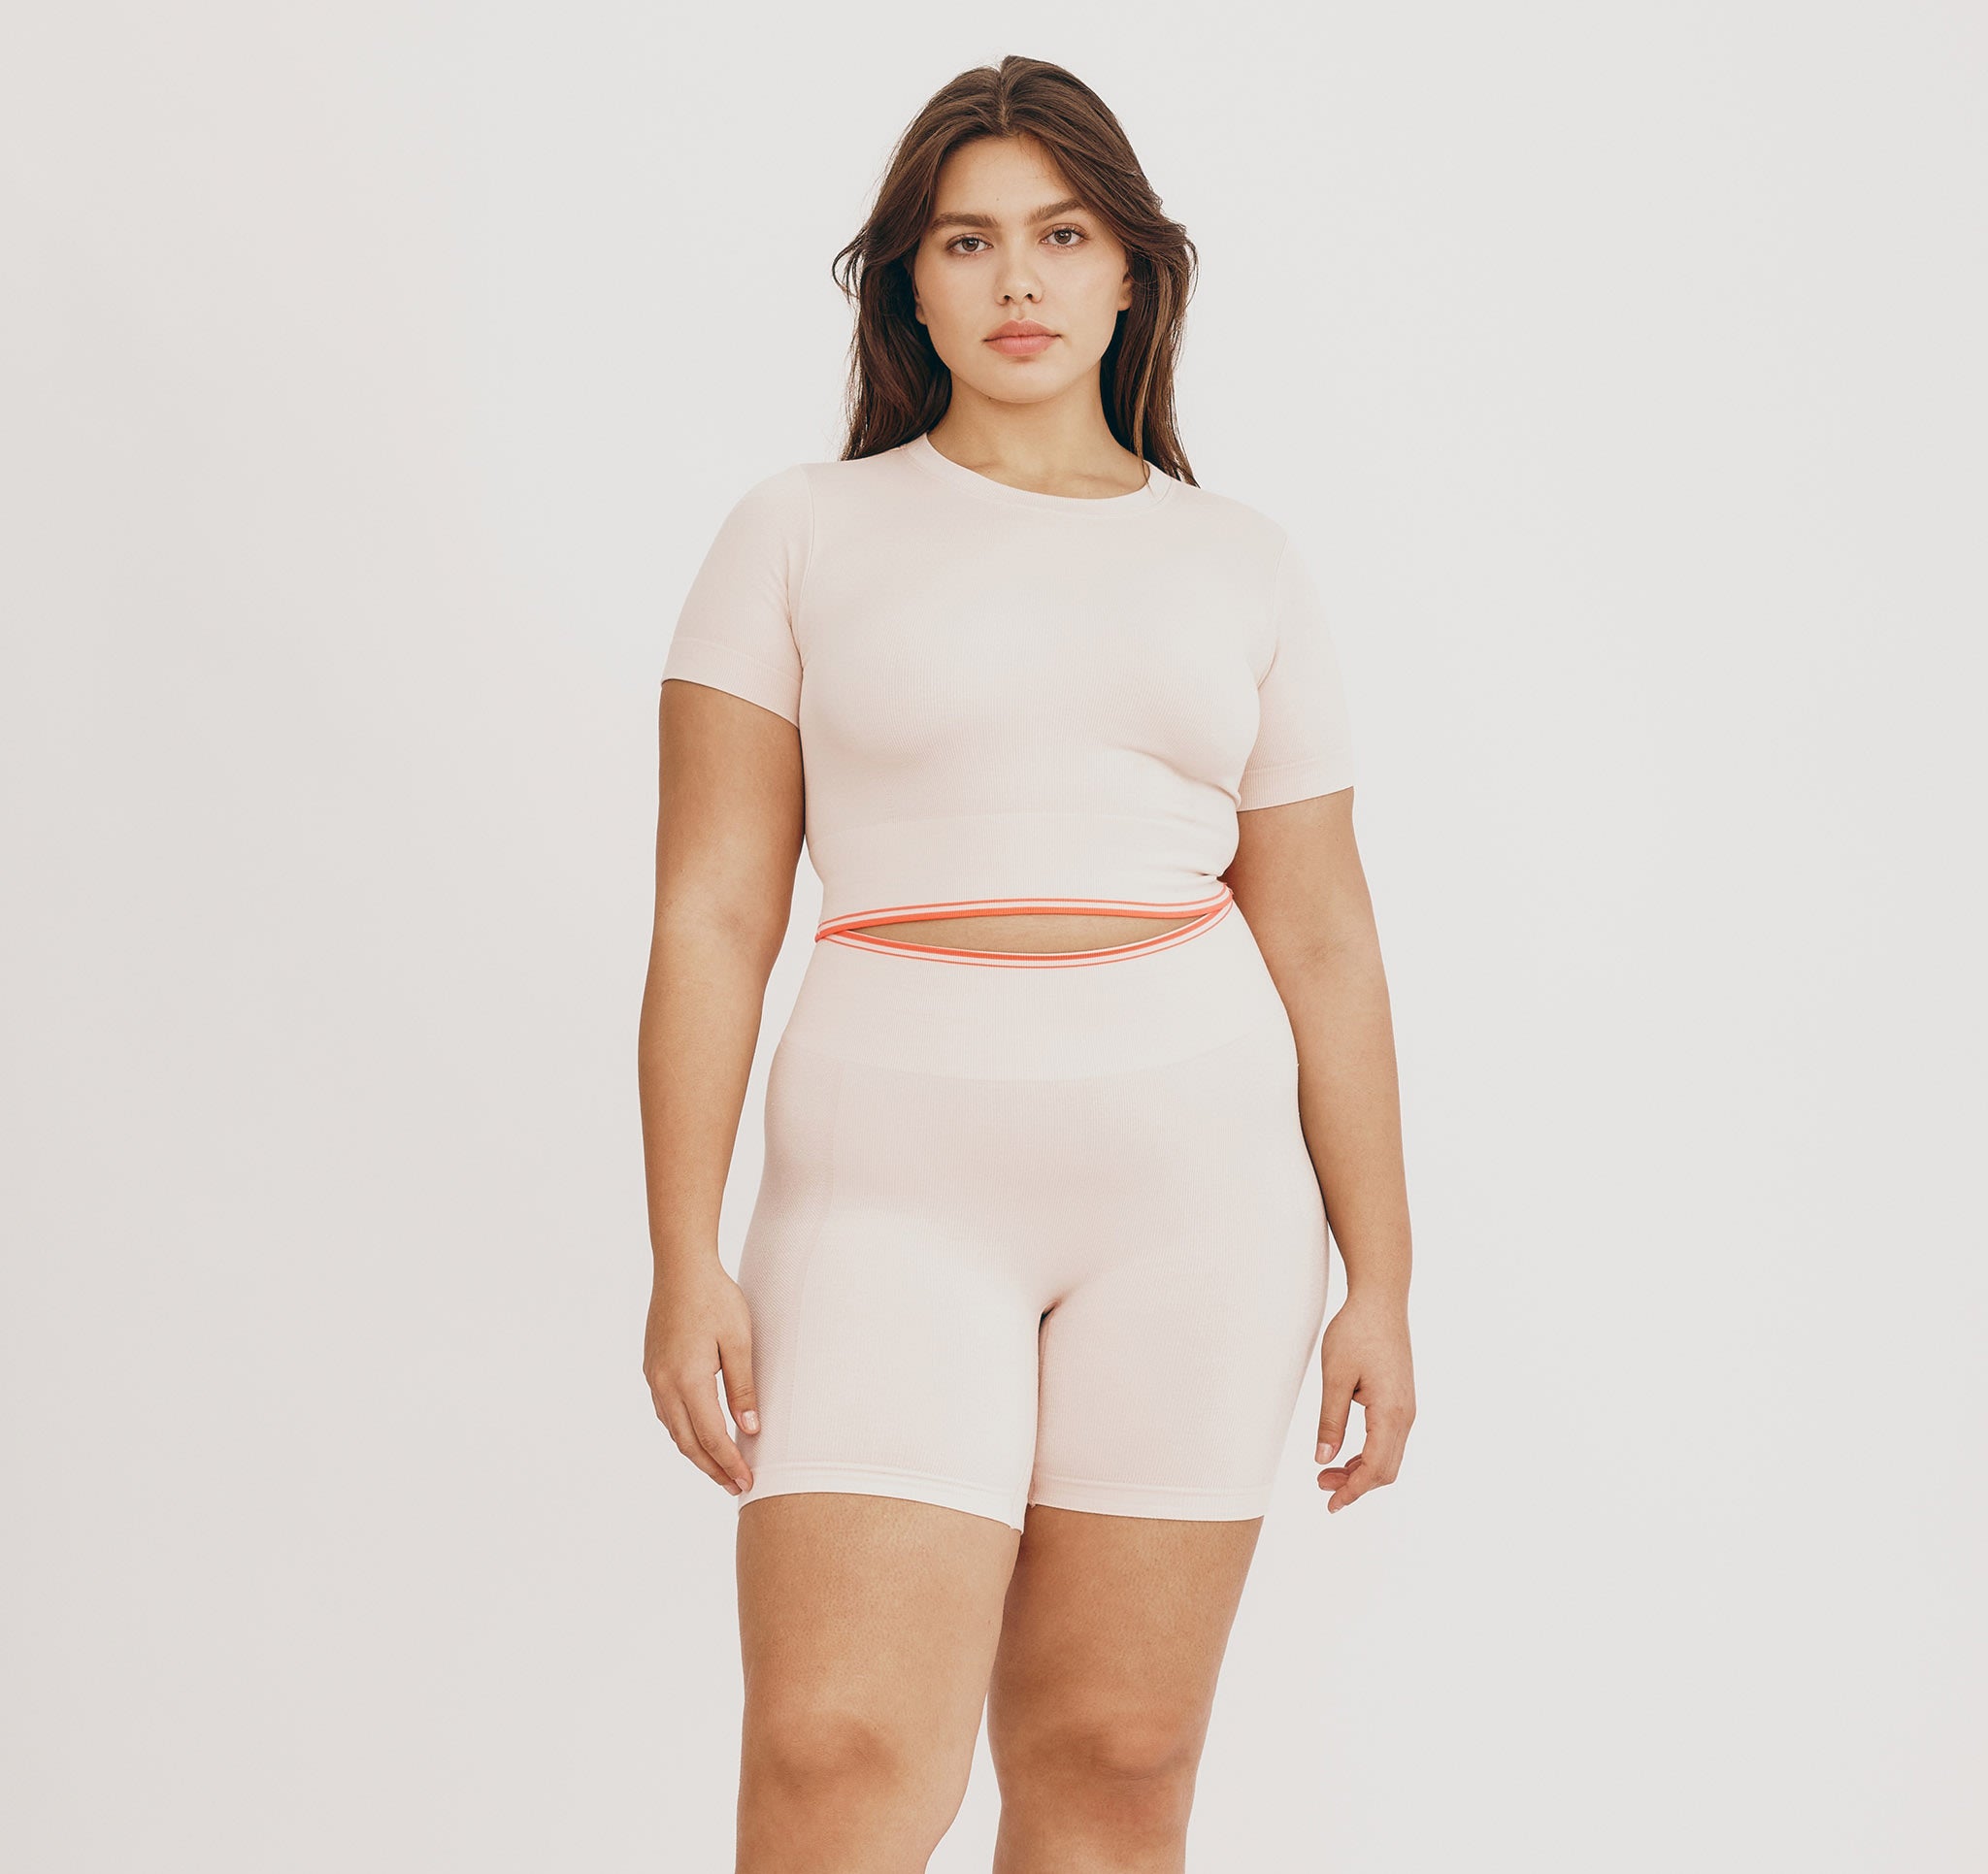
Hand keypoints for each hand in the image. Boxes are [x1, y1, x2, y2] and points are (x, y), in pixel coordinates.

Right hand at [644, 1261, 757, 1495]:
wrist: (681, 1268)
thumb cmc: (715, 1299)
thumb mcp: (739, 1341)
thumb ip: (743, 1387)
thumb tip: (750, 1429)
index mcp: (688, 1380)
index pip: (712, 1437)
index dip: (730, 1463)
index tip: (748, 1481)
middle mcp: (665, 1384)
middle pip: (688, 1442)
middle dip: (712, 1468)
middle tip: (736, 1486)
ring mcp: (654, 1376)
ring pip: (673, 1430)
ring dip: (696, 1453)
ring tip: (720, 1467)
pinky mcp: (652, 1367)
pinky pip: (666, 1412)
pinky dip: (683, 1431)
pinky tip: (698, 1433)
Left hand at [1315, 1291, 1414, 1512]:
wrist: (1381, 1301)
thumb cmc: (1356, 1332)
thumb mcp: (1334, 1376)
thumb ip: (1330, 1421)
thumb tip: (1323, 1459)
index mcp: (1390, 1412)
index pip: (1375, 1468)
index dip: (1353, 1490)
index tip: (1331, 1503)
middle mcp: (1405, 1415)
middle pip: (1386, 1469)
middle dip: (1356, 1485)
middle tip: (1322, 1488)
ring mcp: (1406, 1408)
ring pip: (1389, 1457)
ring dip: (1361, 1471)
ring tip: (1328, 1473)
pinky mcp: (1401, 1400)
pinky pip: (1389, 1440)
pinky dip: (1369, 1455)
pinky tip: (1347, 1453)